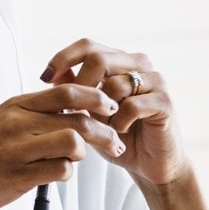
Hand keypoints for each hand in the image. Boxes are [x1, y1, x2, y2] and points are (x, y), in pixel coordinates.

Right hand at [0, 83, 122, 209]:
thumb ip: (32, 117)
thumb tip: (73, 114)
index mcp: (14, 105)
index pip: (67, 91)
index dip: (95, 98)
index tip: (110, 109)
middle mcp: (17, 122)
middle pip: (78, 116)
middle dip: (105, 129)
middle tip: (116, 141)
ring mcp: (17, 148)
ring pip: (74, 140)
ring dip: (88, 152)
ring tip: (85, 160)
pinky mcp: (18, 175)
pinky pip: (61, 170)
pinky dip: (66, 173)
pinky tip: (56, 175)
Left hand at [43, 39, 188, 186]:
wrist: (149, 164)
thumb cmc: (118, 135)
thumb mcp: (88, 112)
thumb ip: (74, 91)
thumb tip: (52, 74)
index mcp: (120, 61)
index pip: (88, 46)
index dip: (63, 58)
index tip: (44, 79)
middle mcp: (139, 64)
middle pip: (99, 58)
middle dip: (79, 87)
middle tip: (72, 111)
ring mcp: (155, 80)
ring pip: (113, 84)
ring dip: (101, 111)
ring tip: (105, 126)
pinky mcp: (165, 102)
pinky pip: (131, 105)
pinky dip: (119, 122)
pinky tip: (121, 131)